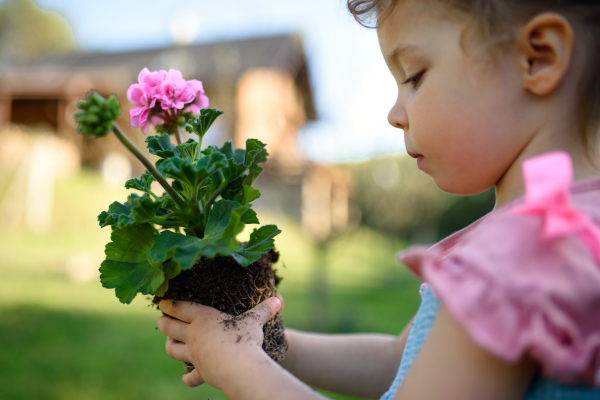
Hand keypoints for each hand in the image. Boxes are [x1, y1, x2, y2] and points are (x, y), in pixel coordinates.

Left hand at [157, 295, 283, 387]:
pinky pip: (190, 377)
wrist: (240, 367)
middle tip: (161, 321)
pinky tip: (187, 378)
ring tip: (169, 343)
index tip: (161, 302)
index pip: (180, 308)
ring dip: (170, 346)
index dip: (169, 304)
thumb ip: (265, 309)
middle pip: (169, 328)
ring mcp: (194, 356)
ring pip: (173, 350)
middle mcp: (194, 336)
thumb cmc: (245, 338)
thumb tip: (279, 299)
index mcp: (203, 318)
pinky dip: (188, 378)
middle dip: (163, 323)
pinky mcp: (200, 372)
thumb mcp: (255, 321)